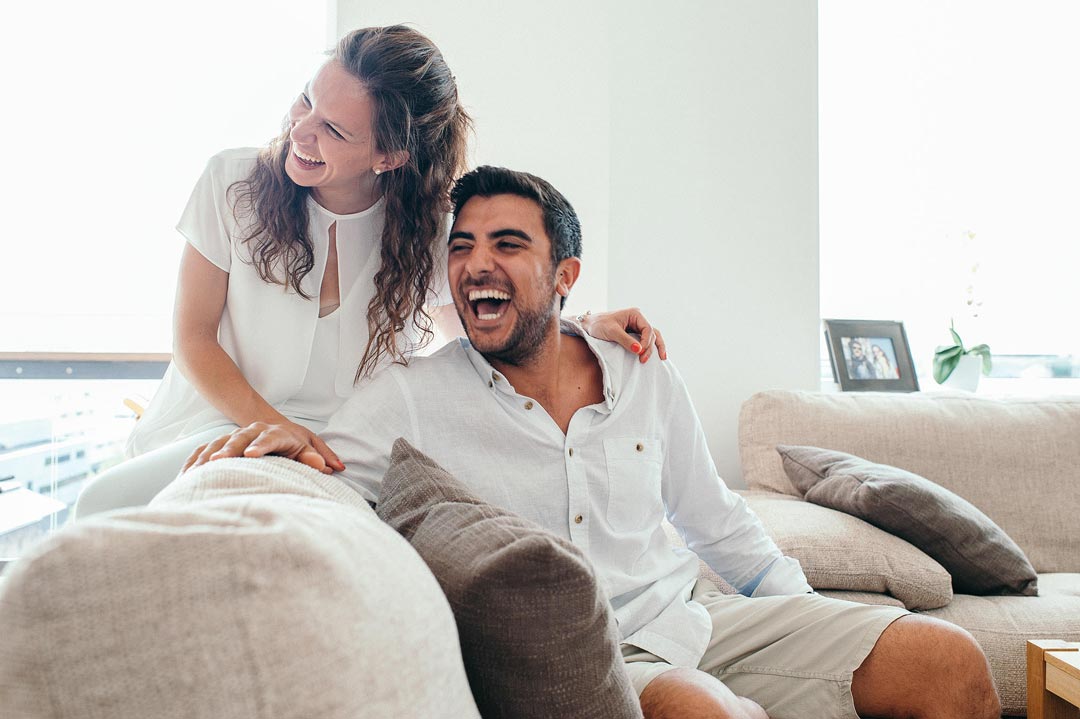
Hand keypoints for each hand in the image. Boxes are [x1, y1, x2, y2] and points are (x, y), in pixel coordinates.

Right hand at [181, 421, 343, 473]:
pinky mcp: (219, 444)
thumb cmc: (293, 442)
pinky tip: (185, 478)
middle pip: (239, 439)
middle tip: (217, 463)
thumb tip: (331, 466)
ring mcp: (233, 437)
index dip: (260, 447)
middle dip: (228, 451)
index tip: (250, 457)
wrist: (271, 427)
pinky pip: (203, 452)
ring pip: (217, 444)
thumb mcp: (306, 446)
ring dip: (206, 457)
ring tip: (196, 472)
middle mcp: (252, 432)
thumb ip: (315, 456)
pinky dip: (193, 462)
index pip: (268, 439)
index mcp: (275, 432)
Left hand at [581, 307, 667, 362]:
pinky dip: (651, 347)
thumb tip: (639, 350)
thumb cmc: (598, 325)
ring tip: (662, 358)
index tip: (640, 353)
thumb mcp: (611, 332)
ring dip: (656, 347)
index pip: (648, 329)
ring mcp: (637, 326)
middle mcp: (638, 319)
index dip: (646, 342)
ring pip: (652, 336)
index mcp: (635, 314)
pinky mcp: (633, 333)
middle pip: (651, 334)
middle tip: (643, 361)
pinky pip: (646, 340)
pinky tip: (656, 355)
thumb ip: (625, 340)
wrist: (588, 325)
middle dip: (649, 347)